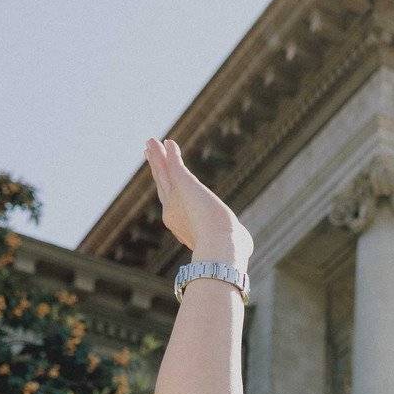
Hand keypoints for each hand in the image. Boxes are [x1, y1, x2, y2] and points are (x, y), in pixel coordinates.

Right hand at [144, 138, 252, 263]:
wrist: (220, 248)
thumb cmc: (229, 252)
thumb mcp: (230, 244)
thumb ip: (233, 239)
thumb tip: (245, 242)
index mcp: (181, 227)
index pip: (172, 205)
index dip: (167, 191)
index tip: (165, 182)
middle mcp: (173, 212)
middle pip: (162, 185)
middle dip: (157, 169)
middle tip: (149, 153)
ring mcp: (176, 198)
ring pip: (163, 174)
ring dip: (158, 157)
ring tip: (150, 142)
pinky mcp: (184, 185)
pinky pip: (175, 166)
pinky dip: (171, 155)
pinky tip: (169, 143)